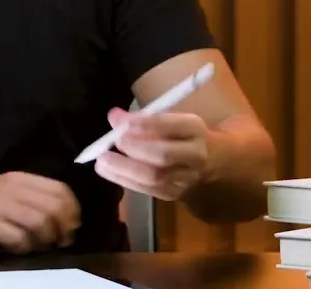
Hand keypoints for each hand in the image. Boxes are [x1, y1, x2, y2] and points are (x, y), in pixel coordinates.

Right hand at [0, 171, 80, 253]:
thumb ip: (25, 199)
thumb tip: (55, 219)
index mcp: (18, 178)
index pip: (60, 189)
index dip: (72, 210)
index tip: (71, 226)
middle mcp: (12, 188)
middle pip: (55, 206)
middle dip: (64, 228)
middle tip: (60, 242)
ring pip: (40, 222)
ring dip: (46, 239)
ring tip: (39, 248)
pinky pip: (17, 237)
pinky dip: (23, 248)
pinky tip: (16, 250)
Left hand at [93, 107, 208, 201]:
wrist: (207, 164)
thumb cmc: (180, 135)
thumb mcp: (168, 120)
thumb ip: (142, 118)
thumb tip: (114, 117)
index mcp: (194, 129)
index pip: (168, 125)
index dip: (142, 123)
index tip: (119, 121)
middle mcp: (195, 155)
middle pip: (163, 154)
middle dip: (134, 148)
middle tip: (114, 142)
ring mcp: (186, 178)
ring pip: (154, 176)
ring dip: (124, 168)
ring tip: (102, 161)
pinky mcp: (174, 194)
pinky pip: (147, 190)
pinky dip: (125, 180)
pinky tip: (108, 171)